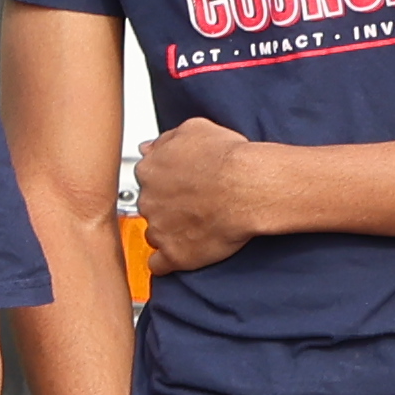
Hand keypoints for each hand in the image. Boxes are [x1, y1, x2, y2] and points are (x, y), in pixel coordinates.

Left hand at [125, 115, 294, 262]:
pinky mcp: (174, 254)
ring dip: (168, 233)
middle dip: (166, 207)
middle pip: (149, 207)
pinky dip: (167, 263)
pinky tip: (180, 257)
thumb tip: (150, 146)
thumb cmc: (228, 159)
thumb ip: (166, 139)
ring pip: (154, 234)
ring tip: (193, 229)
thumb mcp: (194, 129)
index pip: (146, 179)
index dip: (164, 184)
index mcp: (150, 170)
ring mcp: (159, 229)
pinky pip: (159, 265)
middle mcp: (148, 200)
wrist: (248, 187)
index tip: (179, 186)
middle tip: (192, 206)